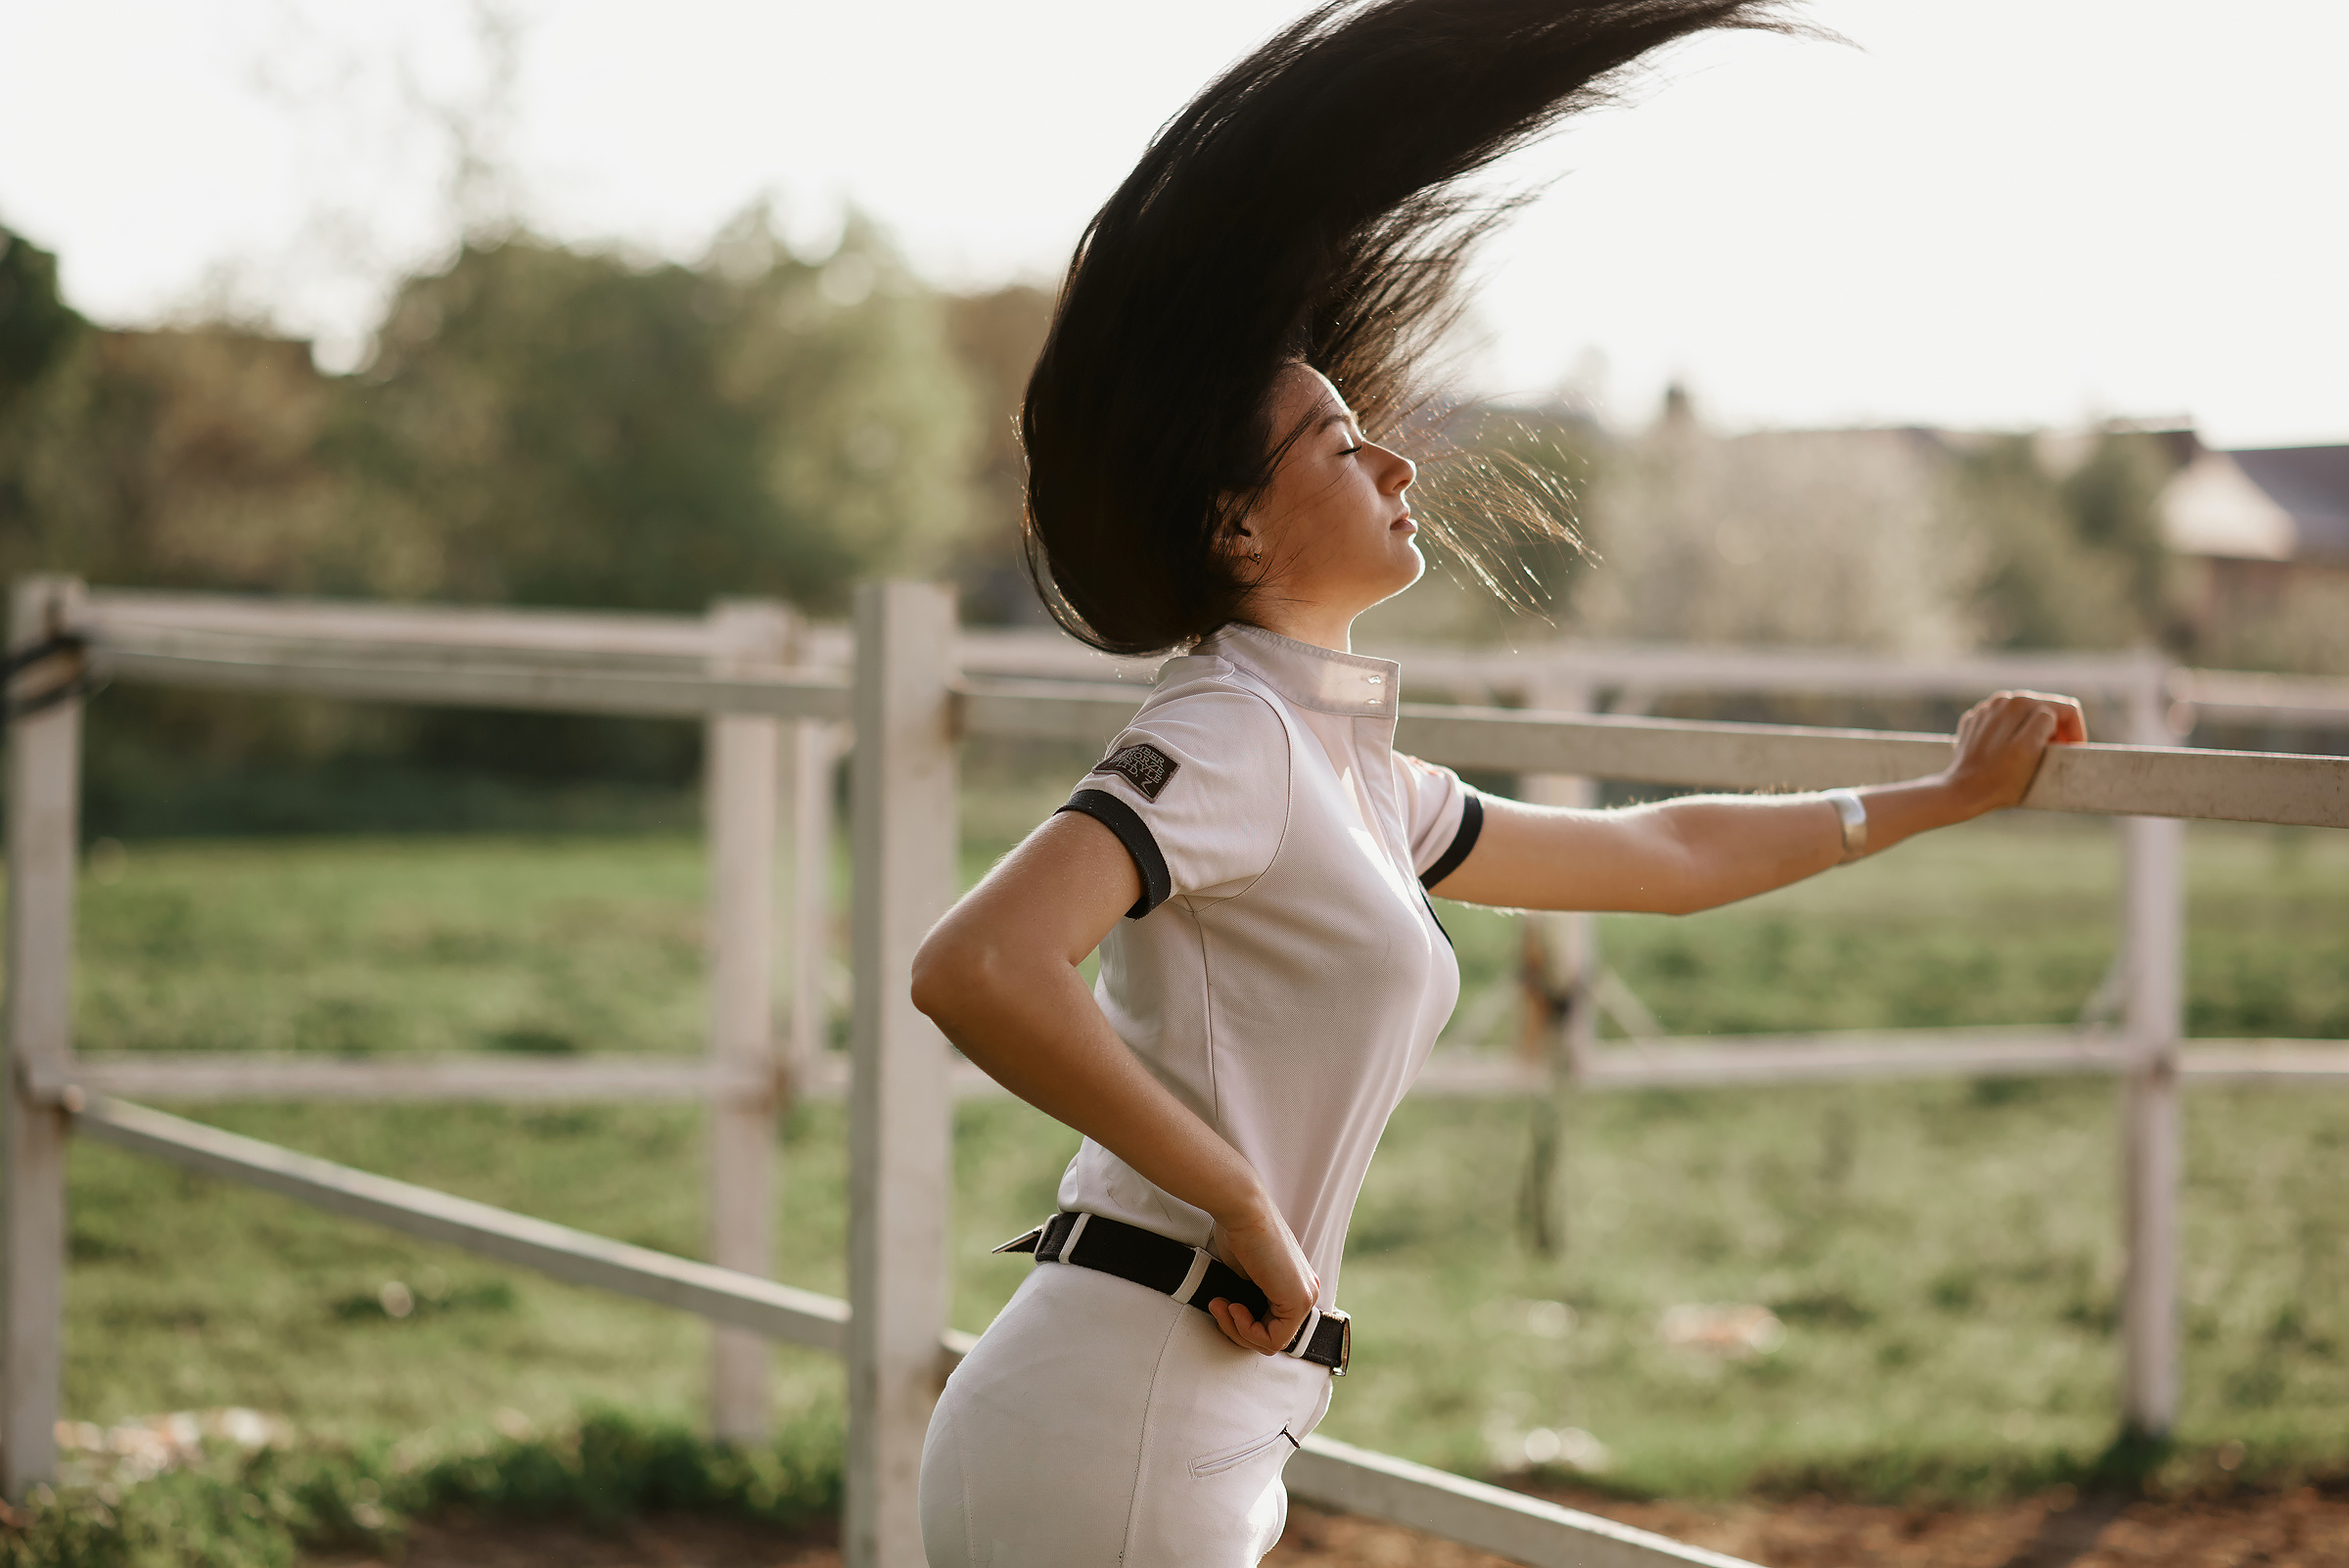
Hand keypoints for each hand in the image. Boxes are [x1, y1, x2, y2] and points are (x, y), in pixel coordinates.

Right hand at [1205, 1197, 1320, 1356]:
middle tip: (1219, 1309)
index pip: (1272, 1325)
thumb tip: (1240, 1312)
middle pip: (1273, 1336)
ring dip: (1239, 1330)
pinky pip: (1273, 1338)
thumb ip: (1251, 1295)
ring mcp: (1305, 1297)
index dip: (1241, 1325)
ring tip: (1223, 1307)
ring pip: (1272, 1341)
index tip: (1223, 1305)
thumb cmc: (1240, 1231)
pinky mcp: (1298, 1300)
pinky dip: (1246, 1330)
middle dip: (1238, 1330)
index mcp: (1296, 1284)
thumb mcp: (1245, 1272)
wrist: (1243, 1210)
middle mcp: (1306, 1291)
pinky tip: (1235, 1307)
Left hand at [1943, 690, 2086, 813]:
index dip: (2075, 732)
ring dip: (2034, 733)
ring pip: (2027, 716)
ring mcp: (1987, 710)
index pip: (2066, 710)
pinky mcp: (1977, 722)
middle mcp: (2003, 700)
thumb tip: (2050, 714)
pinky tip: (2009, 754)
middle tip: (2054, 755)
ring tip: (2032, 756)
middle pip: (2046, 710)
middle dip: (2056, 731)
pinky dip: (2013, 735)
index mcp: (2021, 703)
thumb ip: (2045, 723)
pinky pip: (2006, 724)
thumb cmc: (2001, 778)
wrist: (1962, 791)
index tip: (2070, 752)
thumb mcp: (2031, 750)